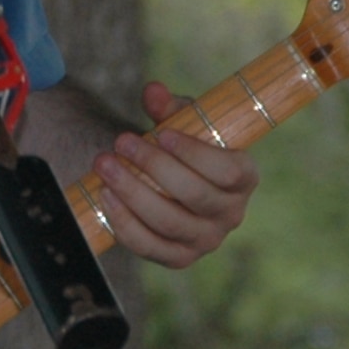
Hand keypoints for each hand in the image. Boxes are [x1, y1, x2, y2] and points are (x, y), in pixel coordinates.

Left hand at [90, 80, 258, 268]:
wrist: (164, 179)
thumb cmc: (180, 145)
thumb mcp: (180, 121)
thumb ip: (169, 107)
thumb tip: (153, 91)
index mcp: (244, 178)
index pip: (228, 171)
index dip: (194, 153)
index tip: (161, 132)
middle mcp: (231, 213)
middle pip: (195, 196)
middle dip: (154, 166)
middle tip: (121, 141)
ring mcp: (206, 239)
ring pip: (169, 222)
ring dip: (132, 192)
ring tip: (104, 164)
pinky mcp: (179, 257)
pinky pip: (150, 247)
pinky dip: (124, 223)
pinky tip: (105, 195)